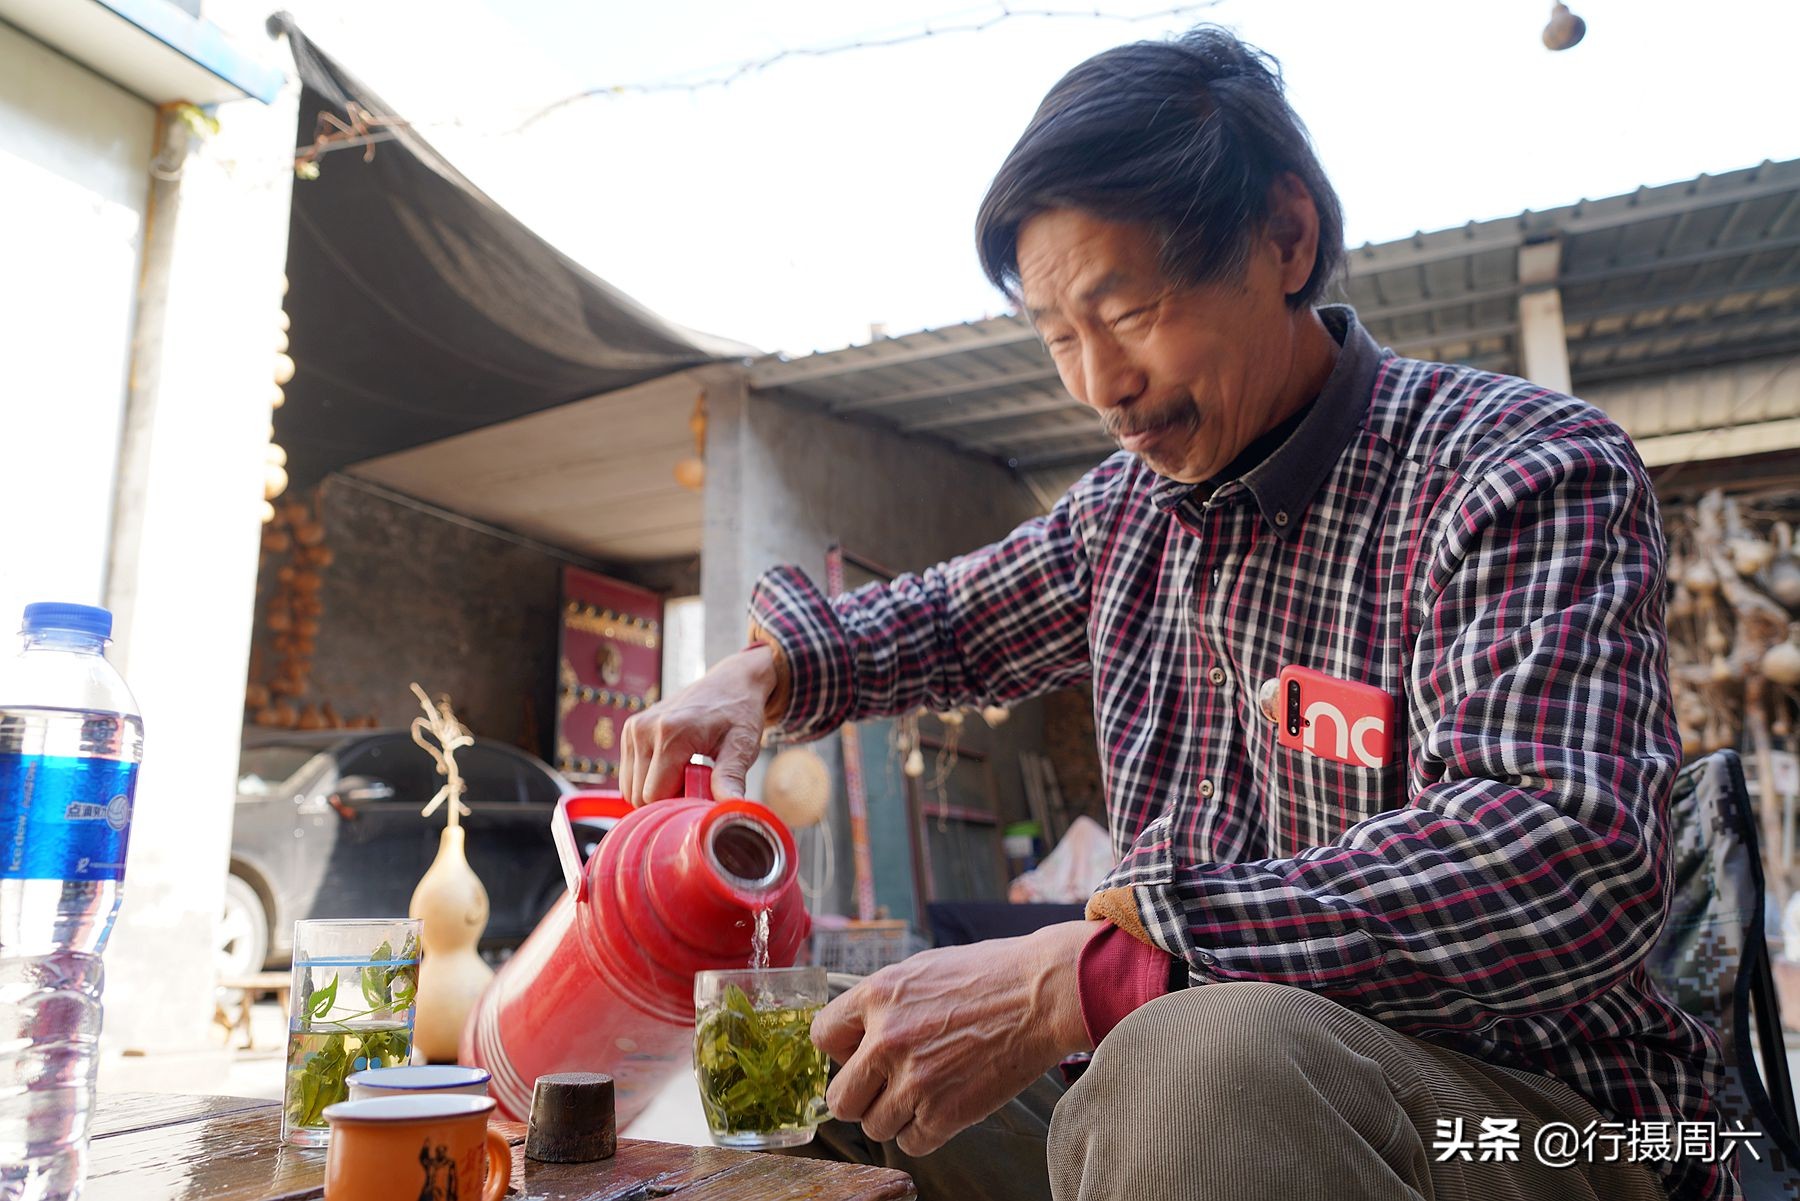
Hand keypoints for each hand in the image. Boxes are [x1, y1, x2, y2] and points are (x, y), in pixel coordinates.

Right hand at [619, 645, 775, 803]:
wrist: (731, 682)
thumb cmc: (739, 714)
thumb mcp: (742, 745)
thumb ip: (731, 778)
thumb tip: (732, 809)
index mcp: (670, 732)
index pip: (654, 796)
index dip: (678, 804)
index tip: (703, 791)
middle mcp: (644, 728)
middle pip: (639, 795)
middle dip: (668, 799)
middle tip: (698, 780)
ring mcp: (634, 728)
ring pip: (631, 788)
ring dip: (658, 790)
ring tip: (687, 770)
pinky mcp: (630, 730)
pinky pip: (630, 775)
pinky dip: (650, 779)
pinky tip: (674, 765)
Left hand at [811, 920, 1094, 1156]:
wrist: (1044, 993)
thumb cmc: (991, 974)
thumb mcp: (923, 969)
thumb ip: (885, 1000)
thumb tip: (859, 1030)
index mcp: (877, 995)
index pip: (821, 1038)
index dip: (841, 1051)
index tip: (861, 1054)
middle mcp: (886, 1040)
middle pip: (840, 1099)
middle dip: (861, 1096)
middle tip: (887, 1086)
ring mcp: (915, 1080)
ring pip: (874, 1126)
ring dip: (895, 1117)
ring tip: (923, 1095)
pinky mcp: (946, 1113)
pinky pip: (912, 1143)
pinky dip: (925, 1133)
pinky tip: (944, 1108)